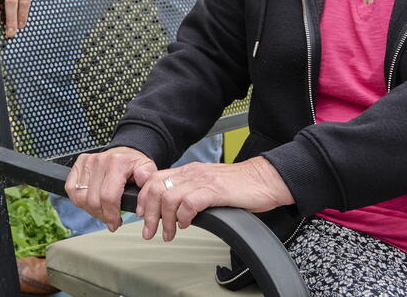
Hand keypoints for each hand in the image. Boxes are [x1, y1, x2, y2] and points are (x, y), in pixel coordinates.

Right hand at [65, 147, 156, 231]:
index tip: (115, 224)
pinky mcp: (78, 164)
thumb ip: (148, 176)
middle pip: (93, 200)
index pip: (108, 197)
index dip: (110, 215)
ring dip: (91, 210)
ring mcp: (87, 162)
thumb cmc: (133, 165)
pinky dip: (79, 200)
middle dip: (102, 215)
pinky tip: (90, 202)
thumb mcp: (147, 169)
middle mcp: (100, 160)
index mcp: (117, 163)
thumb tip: (143, 180)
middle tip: (110, 219)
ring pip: (81, 198)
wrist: (123, 153)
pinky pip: (71, 189)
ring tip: (102, 211)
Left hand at [134, 157, 293, 241]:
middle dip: (148, 213)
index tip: (141, 215)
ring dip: (165, 220)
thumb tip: (172, 210)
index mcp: (189, 171)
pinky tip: (187, 224)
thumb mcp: (208, 185)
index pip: (154, 179)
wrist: (265, 179)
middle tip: (149, 231)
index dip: (143, 198)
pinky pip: (189, 203)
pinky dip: (183, 216)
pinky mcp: (215, 190)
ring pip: (169, 197)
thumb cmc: (240, 186)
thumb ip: (190, 191)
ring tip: (169, 234)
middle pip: (156, 188)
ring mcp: (203, 180)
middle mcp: (192, 173)